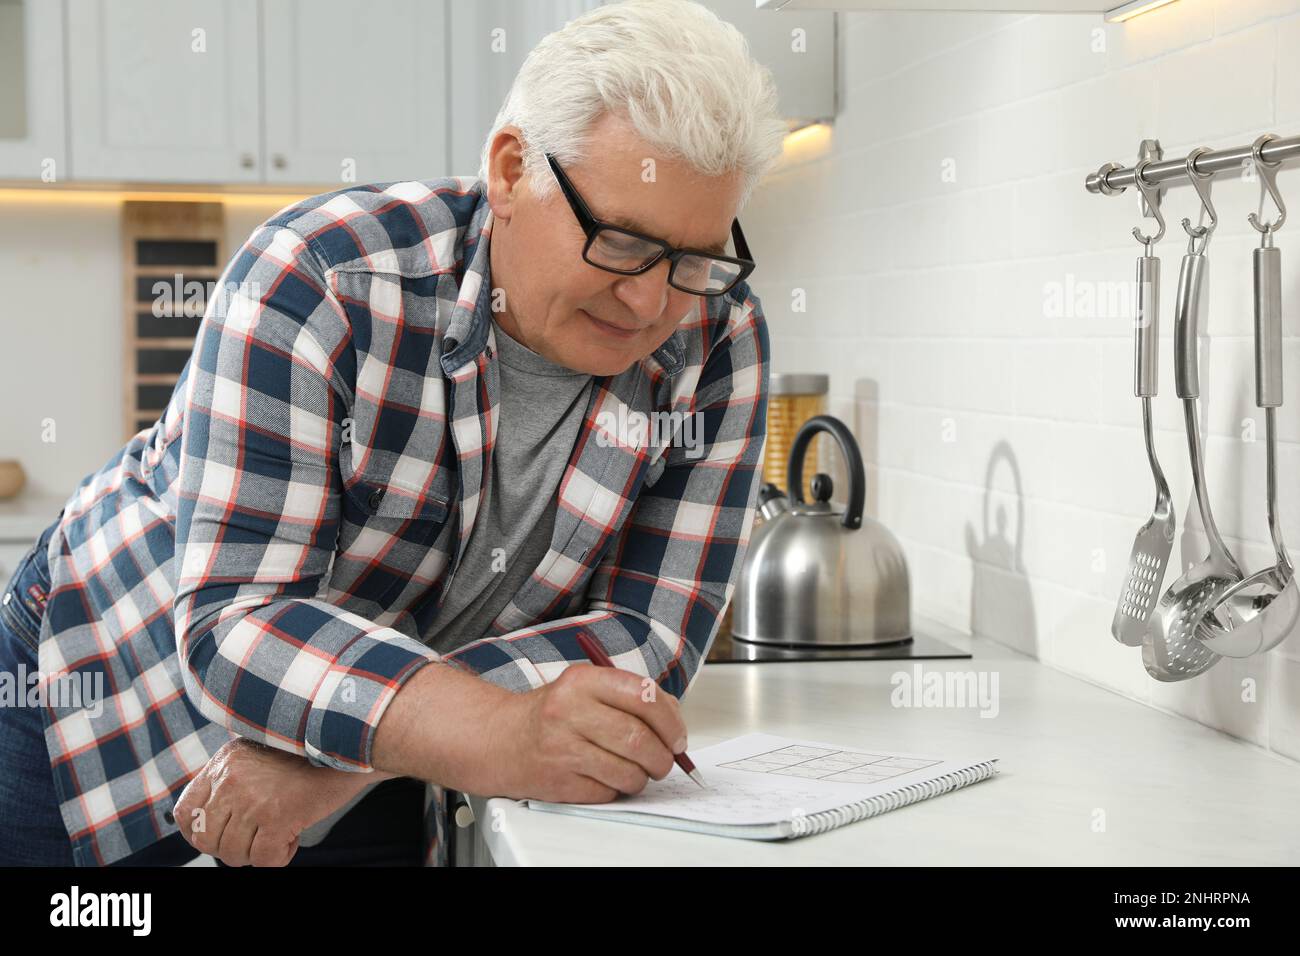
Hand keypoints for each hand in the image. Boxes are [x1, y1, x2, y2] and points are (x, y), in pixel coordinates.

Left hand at [173, 737, 394, 866]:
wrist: (352, 744)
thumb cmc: (311, 754)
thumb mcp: (260, 754)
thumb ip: (233, 777)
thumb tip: (210, 817)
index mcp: (225, 762)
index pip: (186, 811)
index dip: (197, 833)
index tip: (219, 836)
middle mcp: (232, 778)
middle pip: (207, 839)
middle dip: (231, 849)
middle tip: (257, 840)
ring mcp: (253, 798)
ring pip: (233, 854)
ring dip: (256, 854)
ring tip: (279, 835)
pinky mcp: (277, 815)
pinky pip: (262, 859)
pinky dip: (278, 858)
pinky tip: (292, 839)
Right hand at [491, 663, 686, 802]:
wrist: (501, 739)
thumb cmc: (553, 713)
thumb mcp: (587, 688)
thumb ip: (630, 696)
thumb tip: (675, 721)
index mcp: (582, 680)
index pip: (643, 696)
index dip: (671, 720)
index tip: (678, 736)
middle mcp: (569, 711)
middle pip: (639, 739)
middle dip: (662, 757)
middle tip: (665, 760)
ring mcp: (562, 749)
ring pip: (628, 772)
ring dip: (642, 777)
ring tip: (636, 770)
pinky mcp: (558, 782)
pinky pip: (607, 793)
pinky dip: (616, 789)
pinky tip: (606, 777)